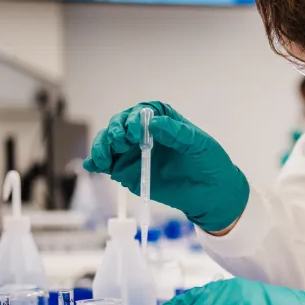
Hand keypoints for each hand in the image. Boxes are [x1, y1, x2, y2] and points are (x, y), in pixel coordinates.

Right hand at [83, 101, 248, 232]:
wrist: (211, 193)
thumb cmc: (209, 162)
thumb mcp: (198, 144)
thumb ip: (176, 133)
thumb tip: (154, 123)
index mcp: (162, 119)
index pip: (141, 112)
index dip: (135, 119)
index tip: (136, 132)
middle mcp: (143, 132)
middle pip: (120, 124)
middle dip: (115, 132)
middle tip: (120, 144)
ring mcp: (132, 151)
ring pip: (109, 142)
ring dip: (103, 146)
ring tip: (105, 158)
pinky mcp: (126, 171)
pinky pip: (107, 163)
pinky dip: (97, 162)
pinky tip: (93, 165)